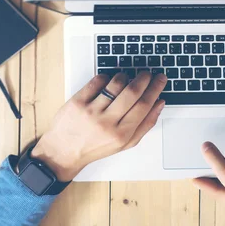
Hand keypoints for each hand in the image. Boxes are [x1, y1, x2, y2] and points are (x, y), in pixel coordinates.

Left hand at [31, 71, 166, 180]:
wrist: (64, 151)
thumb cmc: (95, 147)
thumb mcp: (125, 143)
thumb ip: (145, 125)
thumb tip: (159, 104)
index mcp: (122, 134)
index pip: (145, 105)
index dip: (155, 89)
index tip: (160, 80)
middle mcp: (107, 123)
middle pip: (133, 92)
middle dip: (144, 78)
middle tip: (147, 73)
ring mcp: (91, 111)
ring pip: (116, 83)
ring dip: (125, 76)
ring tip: (126, 78)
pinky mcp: (77, 102)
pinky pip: (97, 81)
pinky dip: (106, 77)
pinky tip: (107, 82)